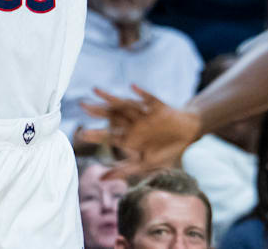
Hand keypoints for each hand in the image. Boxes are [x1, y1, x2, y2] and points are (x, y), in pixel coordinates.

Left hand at [81, 86, 202, 177]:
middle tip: (82, 105)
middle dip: (98, 111)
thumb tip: (100, 179)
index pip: (109, 136)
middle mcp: (133, 124)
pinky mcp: (158, 107)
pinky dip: (142, 94)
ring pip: (126, 105)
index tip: (79, 135)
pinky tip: (132, 88)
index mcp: (129, 137)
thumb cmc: (165, 150)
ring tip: (96, 91)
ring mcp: (144, 114)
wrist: (188, 136)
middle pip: (112, 116)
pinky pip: (149, 99)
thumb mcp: (144, 164)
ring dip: (112, 98)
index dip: (95, 135)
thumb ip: (123, 170)